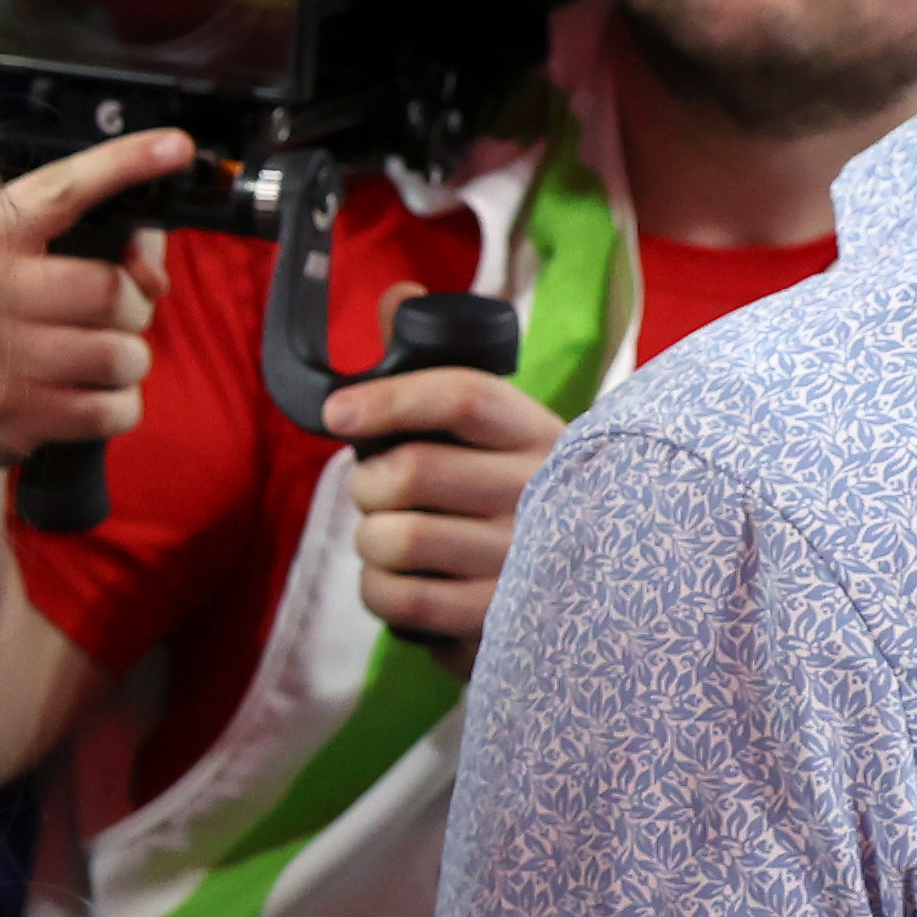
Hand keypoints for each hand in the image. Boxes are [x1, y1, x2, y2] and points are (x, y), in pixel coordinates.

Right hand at [0, 126, 192, 469]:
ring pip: (119, 354)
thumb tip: (151, 268)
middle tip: (117, 313)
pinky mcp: (8, 421)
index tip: (175, 147)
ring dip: (127, 358)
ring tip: (96, 358)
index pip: (63, 192)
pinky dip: (118, 404)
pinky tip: (89, 395)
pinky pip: (109, 410)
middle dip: (134, 305)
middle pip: (110, 290)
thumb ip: (78, 245)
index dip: (124, 164)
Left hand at [321, 362, 563, 648]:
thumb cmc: (504, 499)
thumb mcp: (491, 433)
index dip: (389, 398)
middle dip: (366, 483)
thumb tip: (399, 294)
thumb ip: (435, 366)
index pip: (462, 396)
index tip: (336, 413)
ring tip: (394, 540)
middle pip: (411, 470)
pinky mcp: (500, 621)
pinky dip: (377, 590)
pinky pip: (400, 598)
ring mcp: (525, 563)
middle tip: (376, 494)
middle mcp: (541, 495)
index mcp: (538, 435)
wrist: (579, 595)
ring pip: (396, 537)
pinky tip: (399, 581)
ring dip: (370, 540)